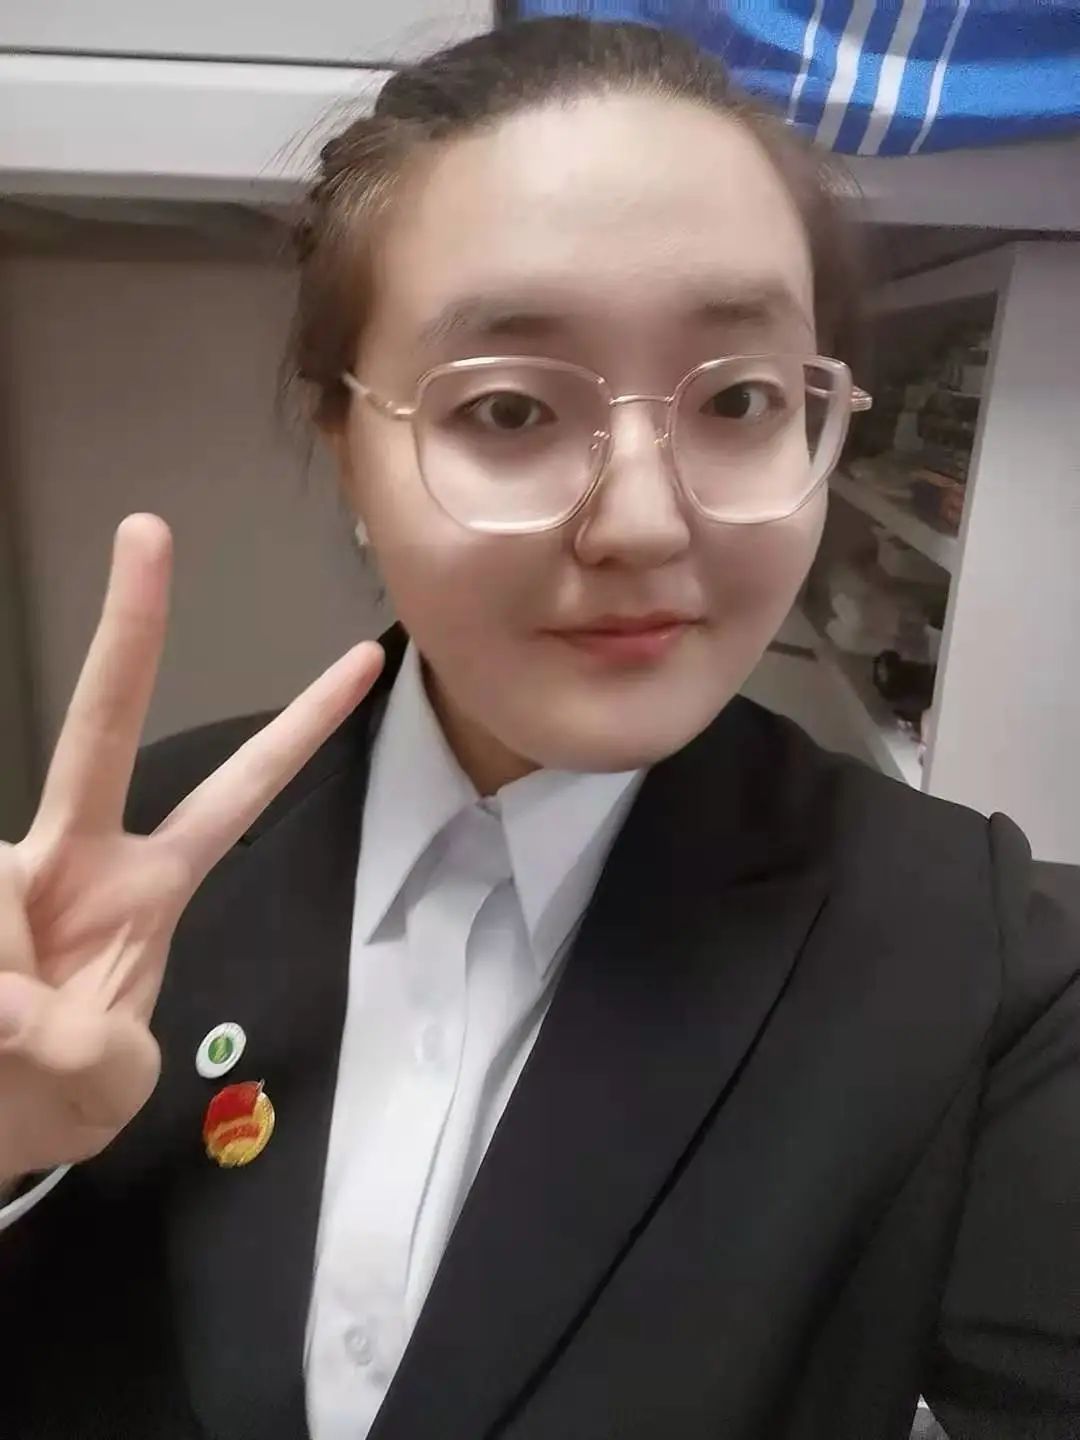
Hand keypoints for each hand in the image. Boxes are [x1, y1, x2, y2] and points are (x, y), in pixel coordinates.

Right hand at [0, 515, 382, 1180]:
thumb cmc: (56, 1093)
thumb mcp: (103, 1087)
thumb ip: (83, 1051)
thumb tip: (7, 1000)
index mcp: (151, 885)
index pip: (237, 791)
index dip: (298, 730)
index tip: (363, 661)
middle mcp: (75, 856)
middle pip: (101, 727)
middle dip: (131, 631)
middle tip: (148, 529)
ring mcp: (6, 872)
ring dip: (6, 997)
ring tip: (8, 1044)